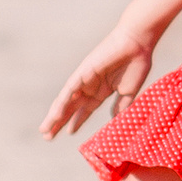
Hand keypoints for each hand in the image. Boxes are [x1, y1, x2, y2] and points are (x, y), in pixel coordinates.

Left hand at [41, 27, 157, 138]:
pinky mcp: (82, 73)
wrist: (137, 44)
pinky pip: (69, 92)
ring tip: (45, 131)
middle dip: (60, 122)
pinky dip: (61, 105)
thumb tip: (114, 119)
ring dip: (55, 116)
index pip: (85, 109)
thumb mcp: (128, 92)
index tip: (69, 132)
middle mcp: (90, 85)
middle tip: (47, 136)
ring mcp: (84, 79)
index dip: (77, 121)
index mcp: (101, 90)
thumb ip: (120, 106)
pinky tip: (55, 116)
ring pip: (66, 102)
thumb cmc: (136, 63)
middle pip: (71, 108)